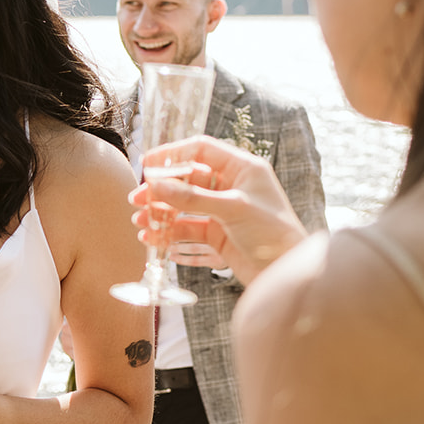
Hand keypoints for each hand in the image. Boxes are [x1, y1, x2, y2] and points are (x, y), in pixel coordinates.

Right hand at [132, 135, 307, 284]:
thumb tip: (157, 185)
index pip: (201, 150)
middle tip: (137, 199)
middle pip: (187, 180)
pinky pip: (188, 230)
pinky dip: (170, 234)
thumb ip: (193, 198)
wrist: (287, 273)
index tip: (147, 164)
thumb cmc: (273, 233)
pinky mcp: (219, 236)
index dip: (173, 154)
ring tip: (140, 222)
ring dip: (162, 214)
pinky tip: (154, 239)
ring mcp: (223, 211)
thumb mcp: (233, 209)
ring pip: (185, 207)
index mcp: (242, 169)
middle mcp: (231, 187)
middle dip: (161, 190)